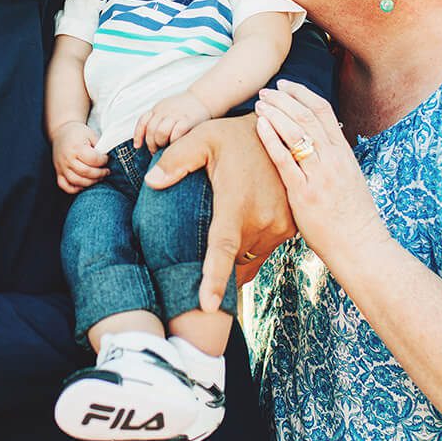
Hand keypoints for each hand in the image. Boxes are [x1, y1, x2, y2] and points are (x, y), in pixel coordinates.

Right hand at [50, 122, 109, 193]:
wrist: (61, 133)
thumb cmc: (78, 133)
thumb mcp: (90, 134)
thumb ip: (99, 145)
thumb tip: (108, 158)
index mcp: (76, 148)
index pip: (93, 159)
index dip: (103, 161)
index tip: (107, 159)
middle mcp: (67, 159)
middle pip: (86, 172)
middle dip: (100, 173)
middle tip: (106, 171)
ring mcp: (61, 167)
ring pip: (76, 181)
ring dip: (90, 182)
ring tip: (98, 178)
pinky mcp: (58, 172)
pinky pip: (65, 186)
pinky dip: (75, 188)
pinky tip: (84, 184)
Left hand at [134, 92, 208, 150]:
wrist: (204, 98)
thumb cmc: (186, 109)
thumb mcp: (168, 109)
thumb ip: (159, 121)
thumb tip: (151, 141)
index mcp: (158, 109)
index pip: (143, 121)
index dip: (138, 135)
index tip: (137, 146)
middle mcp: (164, 111)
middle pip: (151, 130)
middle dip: (151, 144)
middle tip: (156, 151)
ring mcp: (176, 115)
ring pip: (161, 132)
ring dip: (161, 144)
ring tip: (165, 149)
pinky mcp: (188, 120)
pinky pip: (176, 133)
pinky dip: (173, 142)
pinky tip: (175, 145)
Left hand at [144, 114, 297, 309]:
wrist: (282, 133)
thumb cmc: (235, 136)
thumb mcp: (202, 137)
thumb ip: (176, 159)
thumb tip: (152, 182)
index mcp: (237, 203)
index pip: (223, 248)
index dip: (214, 279)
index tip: (206, 306)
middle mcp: (262, 220)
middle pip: (234, 260)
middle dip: (217, 273)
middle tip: (192, 280)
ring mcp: (279, 226)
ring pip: (249, 258)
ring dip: (235, 262)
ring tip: (216, 261)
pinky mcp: (290, 228)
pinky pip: (264, 251)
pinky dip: (249, 252)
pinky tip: (238, 244)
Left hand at [254, 80, 389, 262]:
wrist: (361, 245)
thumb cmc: (351, 217)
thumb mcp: (348, 179)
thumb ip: (334, 160)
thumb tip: (319, 144)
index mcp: (344, 153)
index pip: (324, 111)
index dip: (302, 93)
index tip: (285, 85)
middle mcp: (334, 159)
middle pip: (307, 116)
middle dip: (284, 99)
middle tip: (266, 91)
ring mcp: (320, 175)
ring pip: (296, 132)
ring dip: (275, 113)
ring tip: (259, 104)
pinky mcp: (305, 193)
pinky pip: (285, 160)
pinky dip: (271, 139)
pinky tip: (259, 126)